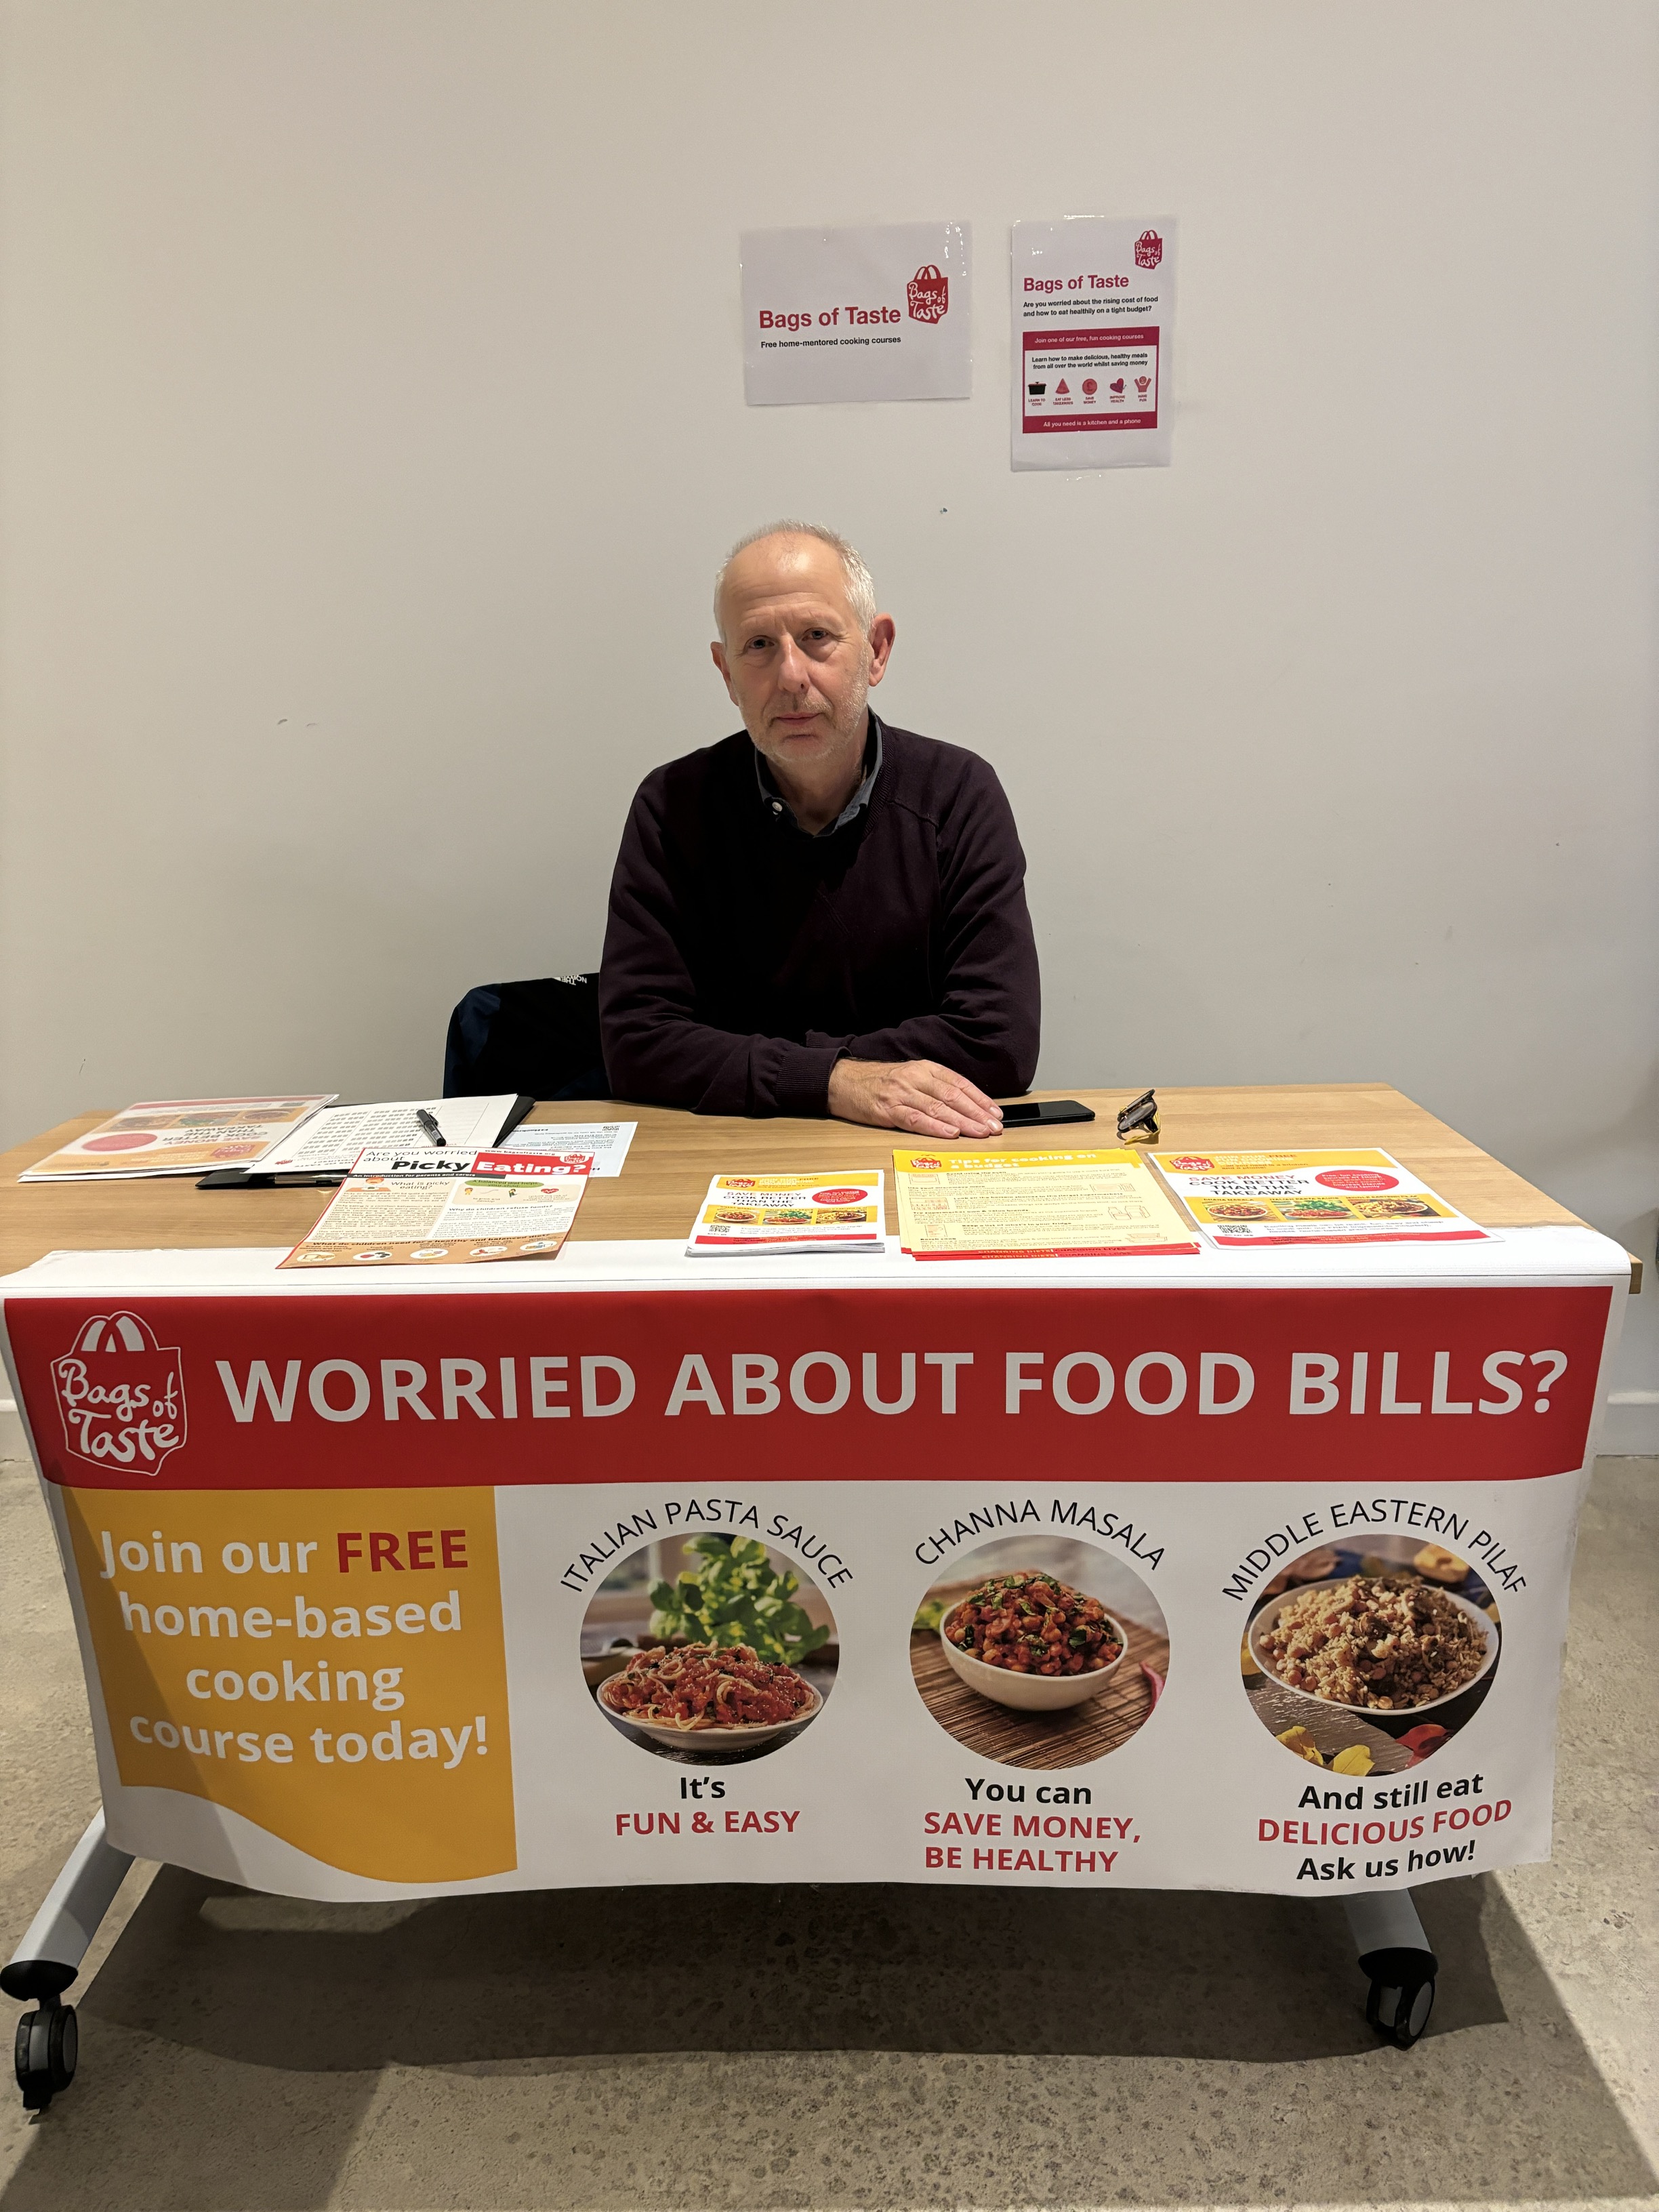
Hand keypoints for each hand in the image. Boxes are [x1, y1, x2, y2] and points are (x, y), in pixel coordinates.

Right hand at [827, 1058, 1004, 1139]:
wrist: (842, 1081)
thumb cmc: (877, 1083)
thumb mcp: (910, 1076)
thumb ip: (934, 1088)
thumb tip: (964, 1106)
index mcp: (924, 1068)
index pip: (959, 1083)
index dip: (980, 1099)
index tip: (996, 1113)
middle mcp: (915, 1078)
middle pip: (953, 1096)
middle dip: (977, 1113)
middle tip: (995, 1127)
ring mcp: (901, 1093)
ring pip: (938, 1107)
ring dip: (963, 1122)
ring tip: (980, 1132)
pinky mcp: (887, 1110)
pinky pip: (915, 1119)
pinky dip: (935, 1126)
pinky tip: (950, 1133)